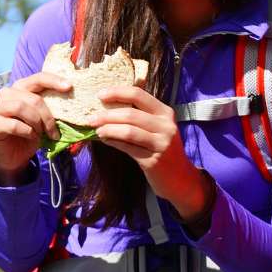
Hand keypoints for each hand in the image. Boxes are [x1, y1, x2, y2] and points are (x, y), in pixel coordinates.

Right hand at [0, 73, 68, 184]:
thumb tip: (71, 99)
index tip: (69, 86)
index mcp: (21, 87)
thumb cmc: (31, 134)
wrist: (13, 156)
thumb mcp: (43, 119)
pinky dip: (28, 132)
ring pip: (21, 107)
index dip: (53, 81)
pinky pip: (14, 125)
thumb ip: (51, 108)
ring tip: (41, 134)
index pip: (38, 78)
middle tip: (54, 131)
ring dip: (36, 123)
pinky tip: (31, 138)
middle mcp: (7, 93)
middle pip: (32, 97)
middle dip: (47, 115)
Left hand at [91, 85, 212, 221]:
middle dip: (107, 115)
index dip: (117, 92)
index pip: (138, 95)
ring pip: (128, 131)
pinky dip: (113, 142)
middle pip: (131, 114)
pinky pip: (128, 148)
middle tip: (91, 118)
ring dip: (108, 130)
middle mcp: (166, 126)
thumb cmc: (162, 149)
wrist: (180, 179)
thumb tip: (107, 108)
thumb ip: (140, 117)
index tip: (100, 95)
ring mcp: (161, 144)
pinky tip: (105, 140)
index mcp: (165, 113)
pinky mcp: (153, 161)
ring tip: (97, 130)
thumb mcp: (158, 129)